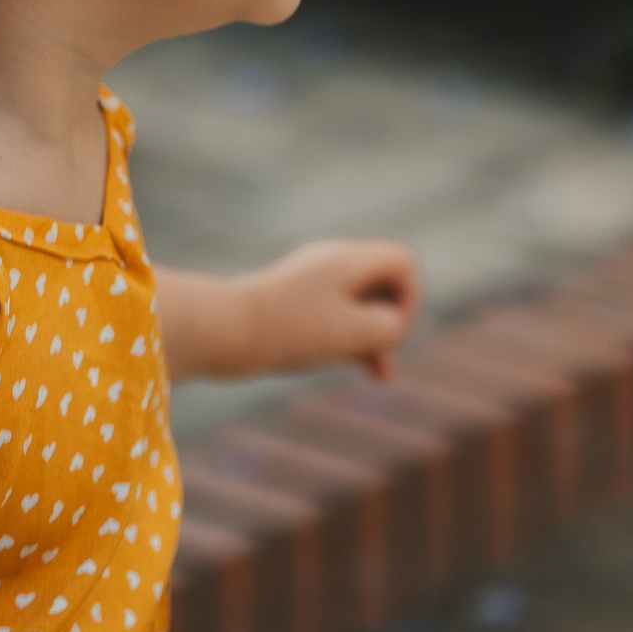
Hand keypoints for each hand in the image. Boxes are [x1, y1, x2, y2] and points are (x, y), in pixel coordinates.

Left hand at [236, 238, 419, 379]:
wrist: (222, 331)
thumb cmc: (290, 329)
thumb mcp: (353, 332)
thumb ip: (389, 326)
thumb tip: (393, 324)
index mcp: (347, 258)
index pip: (402, 262)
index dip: (410, 298)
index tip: (390, 329)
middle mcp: (329, 262)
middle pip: (383, 282)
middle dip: (391, 320)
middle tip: (382, 353)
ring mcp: (310, 282)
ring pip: (359, 304)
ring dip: (373, 335)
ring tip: (379, 374)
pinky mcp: (292, 304)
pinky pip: (334, 316)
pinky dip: (348, 339)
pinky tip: (354, 367)